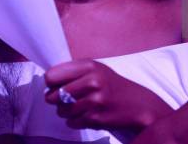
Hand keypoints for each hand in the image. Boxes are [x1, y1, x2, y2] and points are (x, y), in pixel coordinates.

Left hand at [45, 59, 172, 131]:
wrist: (139, 105)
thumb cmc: (113, 86)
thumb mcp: (97, 70)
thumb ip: (74, 72)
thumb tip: (47, 82)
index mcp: (89, 66)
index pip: (52, 75)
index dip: (51, 83)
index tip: (57, 85)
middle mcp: (92, 81)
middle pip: (53, 95)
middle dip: (56, 100)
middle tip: (65, 99)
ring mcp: (95, 100)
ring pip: (61, 111)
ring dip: (66, 112)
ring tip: (78, 107)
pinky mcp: (96, 118)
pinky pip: (71, 122)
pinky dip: (75, 121)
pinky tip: (87, 115)